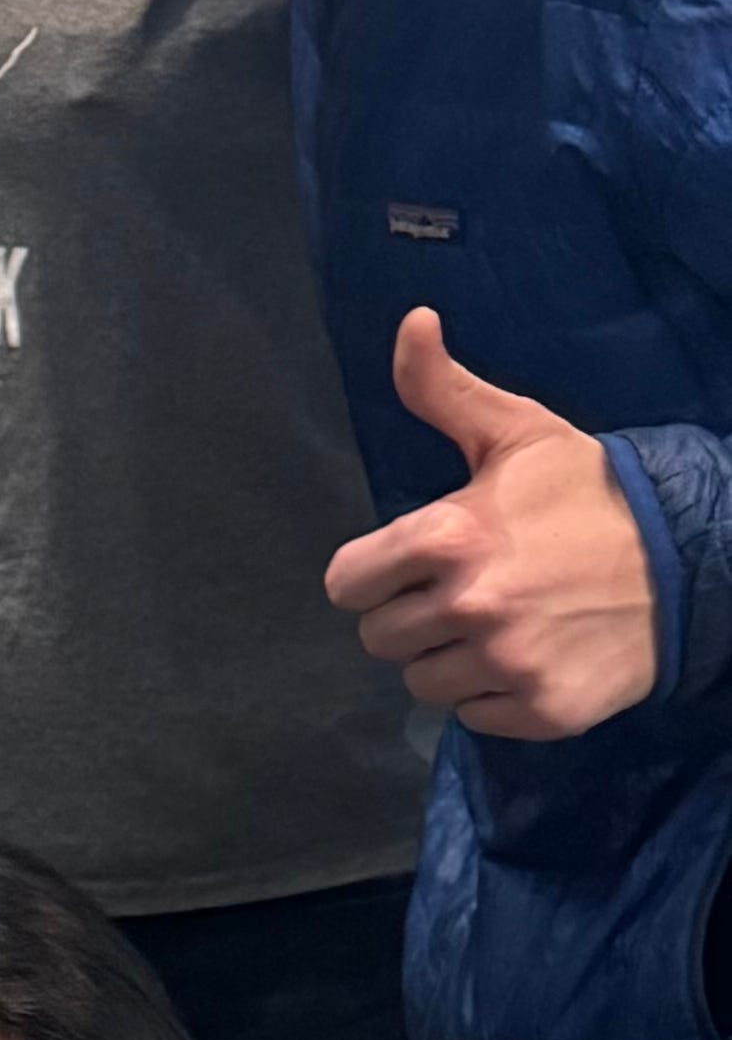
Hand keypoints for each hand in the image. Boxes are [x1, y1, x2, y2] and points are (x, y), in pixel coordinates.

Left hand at [323, 311, 659, 735]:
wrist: (692, 556)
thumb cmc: (591, 493)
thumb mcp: (519, 432)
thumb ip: (444, 389)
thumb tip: (411, 322)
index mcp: (447, 536)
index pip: (347, 584)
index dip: (371, 574)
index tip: (407, 565)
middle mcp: (470, 605)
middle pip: (380, 637)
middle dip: (410, 614)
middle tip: (463, 592)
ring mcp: (508, 662)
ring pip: (422, 682)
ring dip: (449, 657)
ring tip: (499, 623)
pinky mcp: (543, 710)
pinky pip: (472, 717)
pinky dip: (492, 694)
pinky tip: (529, 655)